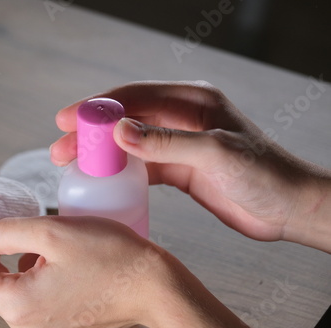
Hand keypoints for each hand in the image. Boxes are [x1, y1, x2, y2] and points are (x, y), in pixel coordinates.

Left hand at [0, 217, 252, 327]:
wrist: (156, 287)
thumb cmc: (115, 261)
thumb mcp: (53, 233)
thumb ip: (9, 230)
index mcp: (19, 305)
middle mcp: (26, 324)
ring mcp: (43, 326)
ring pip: (10, 283)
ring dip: (9, 254)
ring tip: (23, 228)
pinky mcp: (59, 320)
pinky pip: (31, 290)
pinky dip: (30, 266)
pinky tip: (46, 250)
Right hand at [51, 81, 330, 251]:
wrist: (287, 208)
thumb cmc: (264, 174)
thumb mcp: (216, 152)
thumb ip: (167, 143)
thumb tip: (120, 133)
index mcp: (192, 101)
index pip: (134, 97)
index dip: (97, 107)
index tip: (67, 119)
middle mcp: (181, 118)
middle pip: (125, 119)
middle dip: (91, 133)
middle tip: (61, 148)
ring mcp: (178, 144)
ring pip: (128, 144)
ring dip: (100, 154)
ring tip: (72, 166)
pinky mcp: (178, 169)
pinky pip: (140, 167)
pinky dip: (119, 173)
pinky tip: (102, 181)